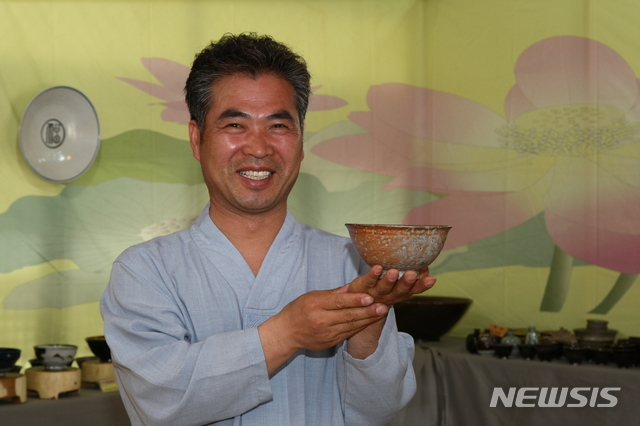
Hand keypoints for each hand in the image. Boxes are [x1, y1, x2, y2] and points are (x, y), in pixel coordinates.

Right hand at [258, 287, 387, 373]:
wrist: (286, 333)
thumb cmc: (298, 310)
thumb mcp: (311, 296)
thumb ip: (332, 293)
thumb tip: (351, 287)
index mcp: (315, 305)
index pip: (339, 302)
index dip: (355, 300)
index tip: (370, 296)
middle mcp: (321, 320)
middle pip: (348, 315)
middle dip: (367, 311)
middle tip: (383, 305)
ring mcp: (326, 333)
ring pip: (351, 326)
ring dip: (368, 319)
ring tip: (381, 312)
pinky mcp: (330, 342)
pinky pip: (348, 334)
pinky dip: (360, 327)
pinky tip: (370, 321)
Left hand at [348, 266, 435, 306]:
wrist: (358, 301)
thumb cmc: (383, 288)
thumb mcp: (399, 286)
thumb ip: (412, 278)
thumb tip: (425, 266)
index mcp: (401, 294)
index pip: (414, 290)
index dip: (422, 285)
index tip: (431, 279)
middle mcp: (390, 295)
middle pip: (399, 290)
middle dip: (406, 283)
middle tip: (412, 274)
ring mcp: (376, 292)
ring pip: (384, 287)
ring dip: (389, 280)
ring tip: (393, 272)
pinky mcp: (364, 286)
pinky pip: (369, 280)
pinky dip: (373, 274)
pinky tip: (377, 268)